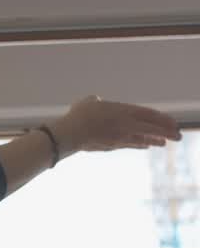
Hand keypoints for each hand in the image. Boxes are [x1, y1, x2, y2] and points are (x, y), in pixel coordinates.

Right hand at [51, 96, 181, 155]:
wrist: (70, 134)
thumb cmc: (78, 115)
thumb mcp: (88, 102)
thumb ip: (96, 101)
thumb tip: (96, 101)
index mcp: (123, 110)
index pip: (150, 115)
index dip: (164, 119)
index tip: (173, 123)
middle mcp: (126, 123)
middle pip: (152, 128)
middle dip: (167, 133)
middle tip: (178, 136)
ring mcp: (120, 136)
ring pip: (143, 138)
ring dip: (155, 140)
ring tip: (163, 143)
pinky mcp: (113, 145)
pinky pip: (131, 144)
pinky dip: (140, 144)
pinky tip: (145, 146)